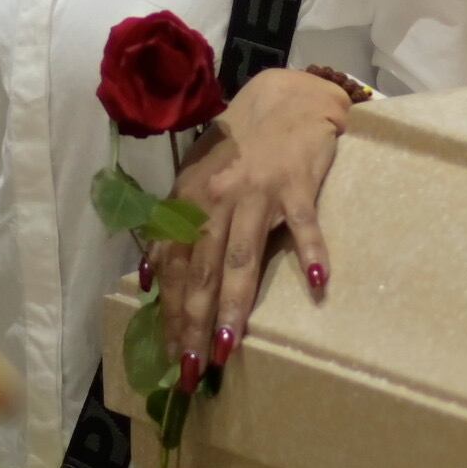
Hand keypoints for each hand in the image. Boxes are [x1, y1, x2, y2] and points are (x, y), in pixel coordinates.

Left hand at [151, 68, 352, 375]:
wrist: (286, 100)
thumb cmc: (239, 146)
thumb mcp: (196, 182)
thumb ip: (173, 228)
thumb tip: (149, 278)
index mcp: (188, 201)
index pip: (174, 265)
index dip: (170, 311)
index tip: (171, 354)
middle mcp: (216, 199)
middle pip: (201, 270)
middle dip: (193, 322)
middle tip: (192, 368)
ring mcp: (256, 192)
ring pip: (240, 257)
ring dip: (232, 303)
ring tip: (227, 345)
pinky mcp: (296, 185)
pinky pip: (303, 225)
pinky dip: (312, 253)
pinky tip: (317, 284)